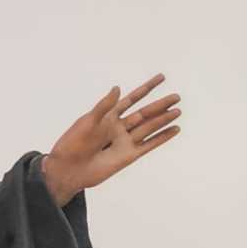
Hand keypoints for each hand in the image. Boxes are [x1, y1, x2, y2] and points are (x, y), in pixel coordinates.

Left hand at [42, 73, 181, 205]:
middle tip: (177, 96)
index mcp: (108, 117)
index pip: (131, 99)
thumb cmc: (73, 144)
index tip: (161, 78)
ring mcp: (124, 141)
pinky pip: (149, 144)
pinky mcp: (128, 155)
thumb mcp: (88, 121)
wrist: (68, 169)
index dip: (146, 88)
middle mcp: (118, 128)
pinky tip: (175, 129)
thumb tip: (117, 88)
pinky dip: (162, 137)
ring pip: (149, 127)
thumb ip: (104, 106)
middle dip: (160, 104)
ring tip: (178, 110)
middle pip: (144, 113)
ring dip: (163, 119)